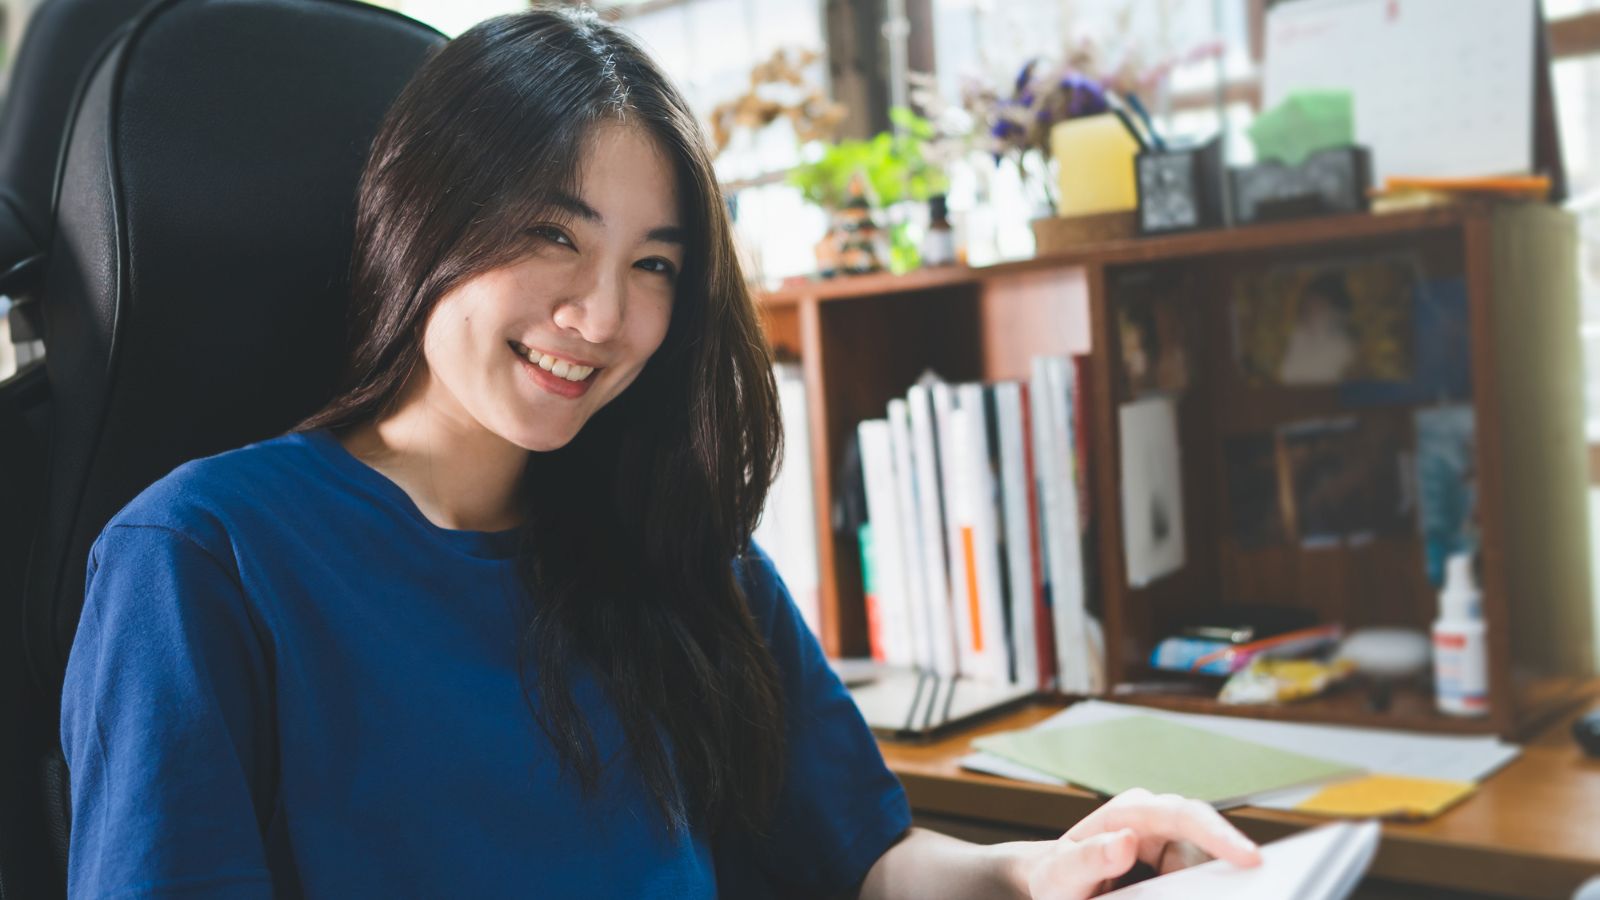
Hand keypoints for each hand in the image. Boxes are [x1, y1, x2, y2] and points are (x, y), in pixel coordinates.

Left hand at [1015, 788, 1262, 898]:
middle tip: (1205, 899)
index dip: (1220, 835)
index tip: (1249, 859)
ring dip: (1197, 894)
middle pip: (1206, 853)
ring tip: (1144, 897)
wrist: (1055, 888)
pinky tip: (1174, 898)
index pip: (1185, 816)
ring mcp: (1173, 849)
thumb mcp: (1059, 874)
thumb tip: (1126, 841)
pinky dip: (1196, 897)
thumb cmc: (1055, 877)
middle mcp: (1160, 823)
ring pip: (1206, 877)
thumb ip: (1086, 859)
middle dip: (1213, 882)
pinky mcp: (1179, 871)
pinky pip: (1200, 888)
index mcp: (1131, 811)